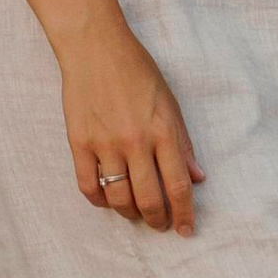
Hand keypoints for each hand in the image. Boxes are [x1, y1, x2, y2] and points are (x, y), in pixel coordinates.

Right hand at [58, 15, 205, 232]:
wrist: (95, 48)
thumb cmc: (137, 71)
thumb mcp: (169, 103)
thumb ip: (182, 143)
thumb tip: (197, 177)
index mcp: (163, 131)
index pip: (179, 185)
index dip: (184, 213)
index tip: (185, 229)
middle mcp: (136, 141)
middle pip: (150, 199)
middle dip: (158, 220)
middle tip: (161, 225)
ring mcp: (105, 144)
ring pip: (119, 198)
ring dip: (130, 214)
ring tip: (136, 213)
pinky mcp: (80, 143)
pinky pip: (88, 186)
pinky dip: (99, 201)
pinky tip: (107, 200)